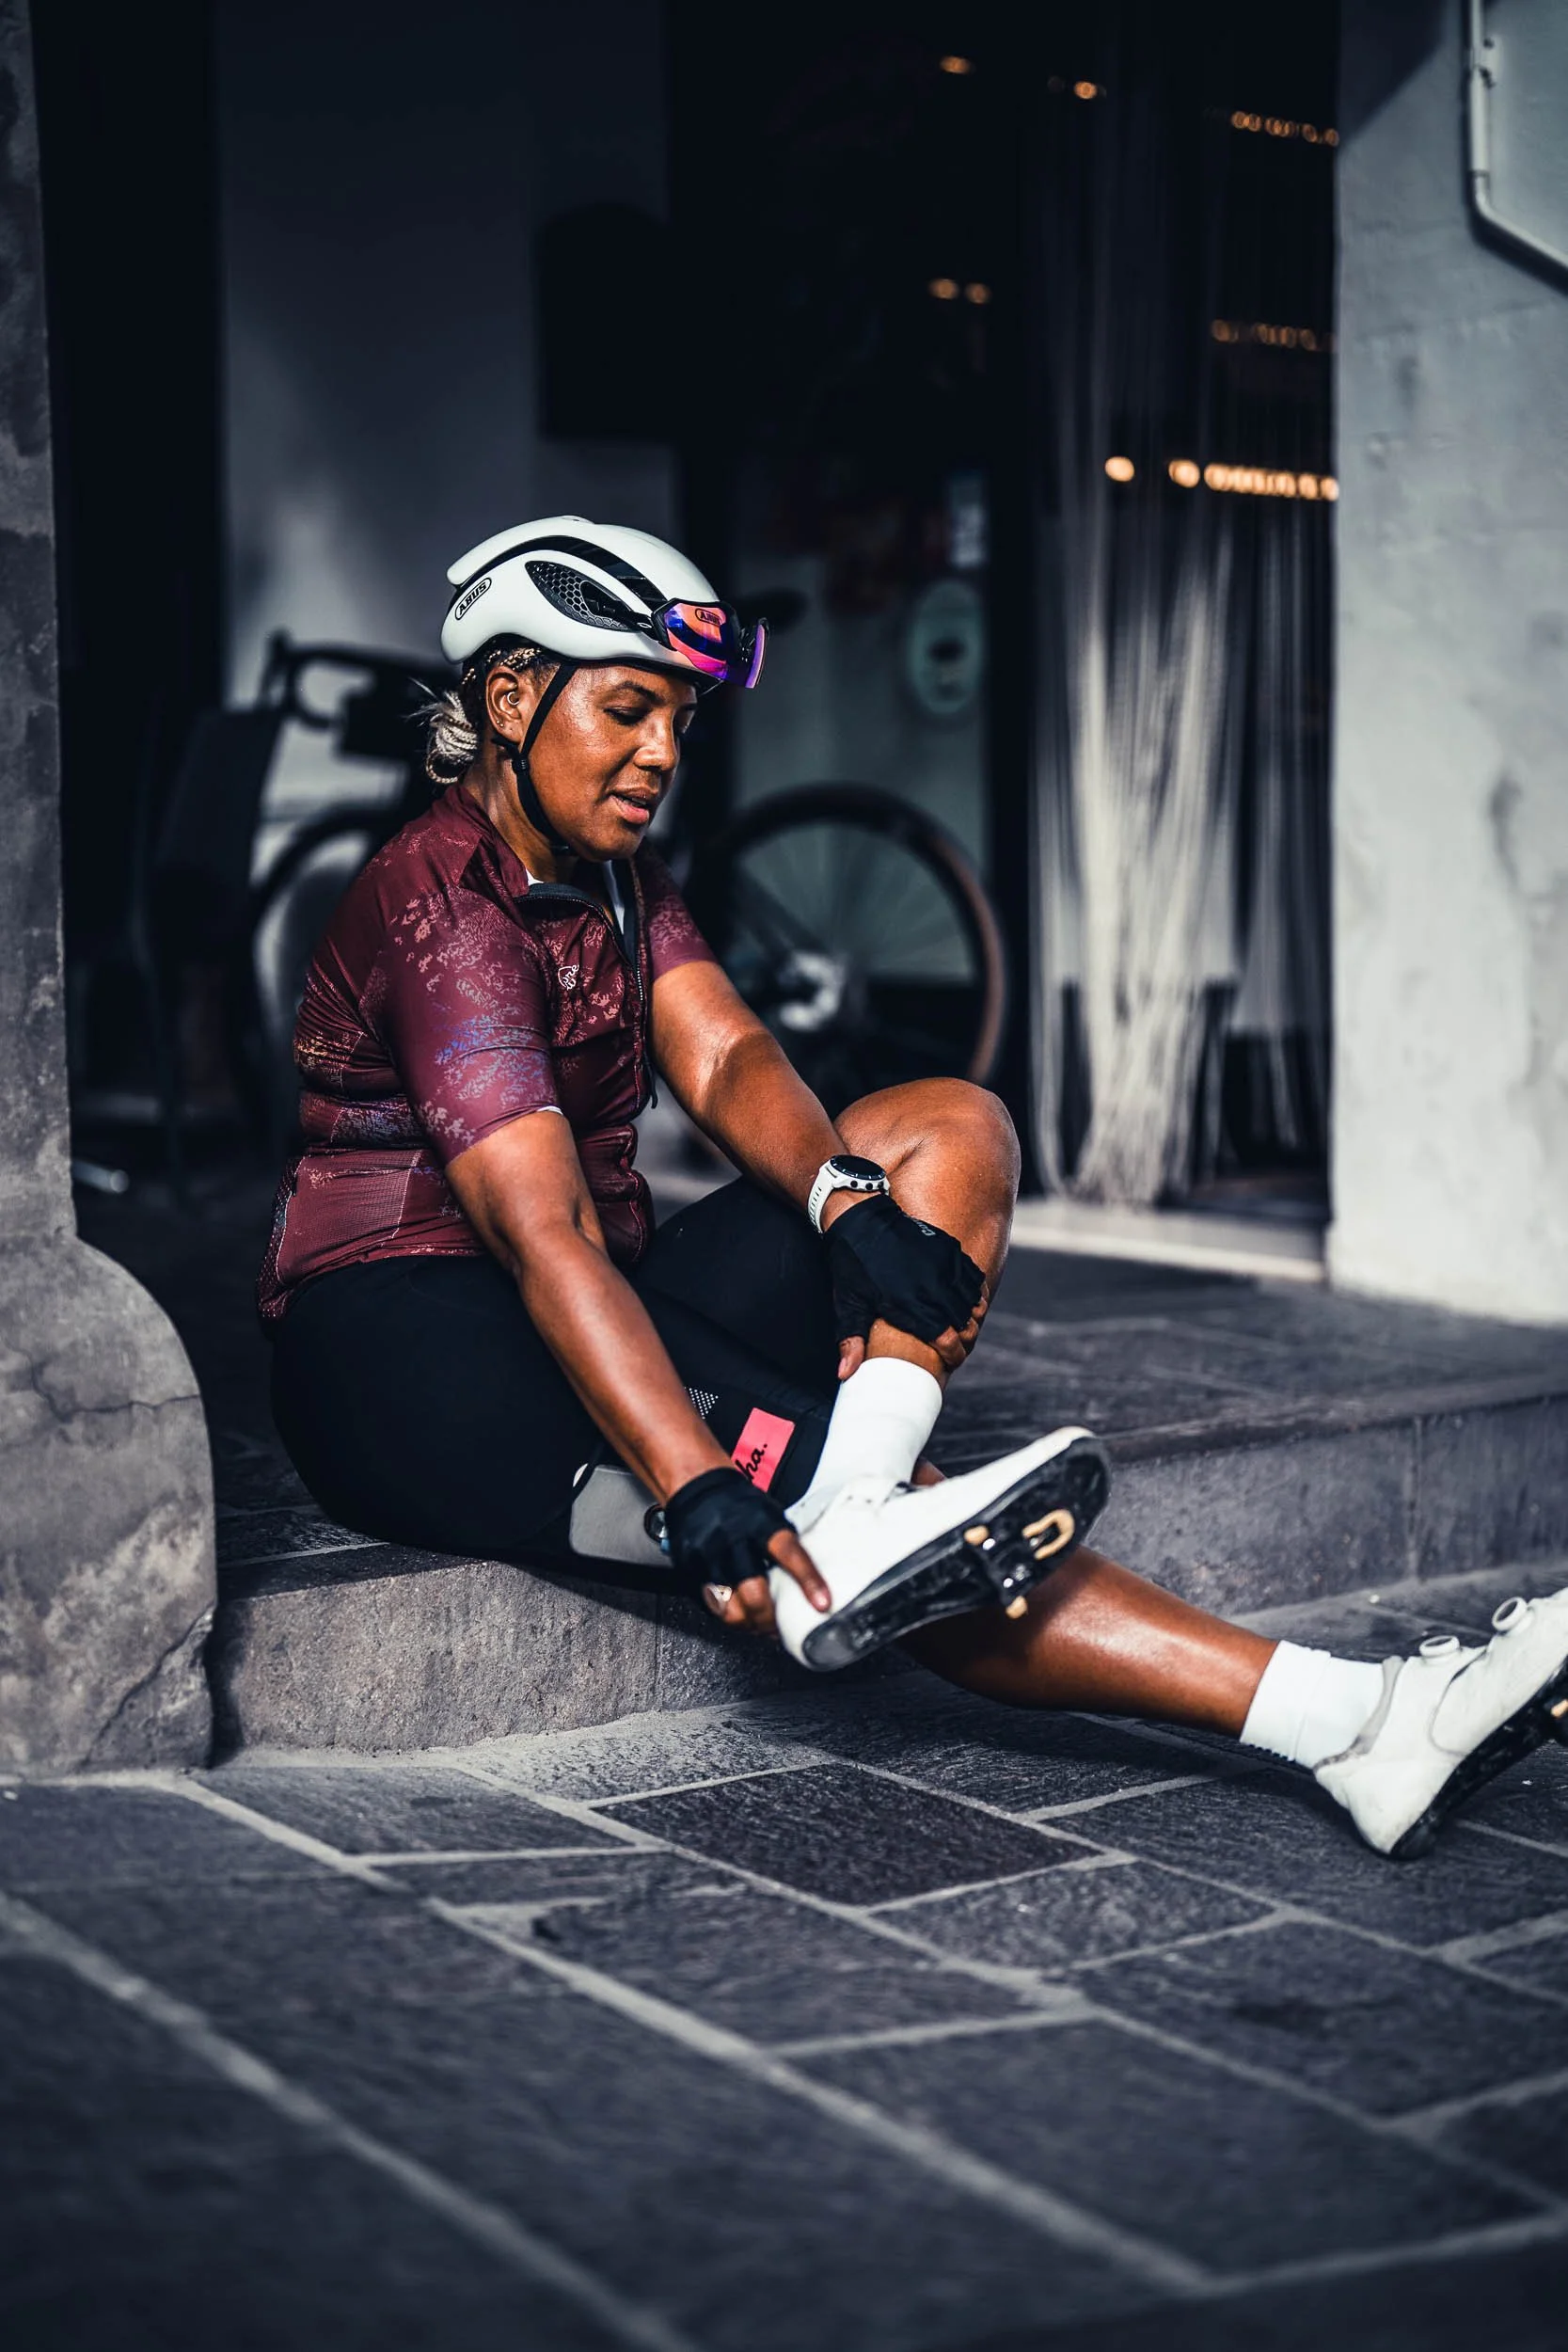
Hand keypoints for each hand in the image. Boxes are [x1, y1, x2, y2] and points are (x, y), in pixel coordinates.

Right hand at [664, 1466, 829, 1638]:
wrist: (696, 1486)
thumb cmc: (739, 1504)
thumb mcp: (769, 1513)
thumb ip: (786, 1545)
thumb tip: (813, 1579)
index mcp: (760, 1522)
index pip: (789, 1553)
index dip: (808, 1581)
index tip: (823, 1604)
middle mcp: (733, 1539)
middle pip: (754, 1592)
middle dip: (770, 1618)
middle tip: (780, 1627)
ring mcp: (709, 1556)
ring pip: (730, 1608)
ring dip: (749, 1624)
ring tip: (760, 1627)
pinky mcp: (692, 1569)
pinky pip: (712, 1607)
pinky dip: (730, 1617)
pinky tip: (741, 1618)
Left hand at [823, 1192, 987, 1374]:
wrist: (861, 1219)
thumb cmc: (852, 1267)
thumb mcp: (848, 1305)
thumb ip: (851, 1342)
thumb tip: (845, 1375)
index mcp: (909, 1305)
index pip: (946, 1340)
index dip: (954, 1355)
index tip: (953, 1360)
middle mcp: (931, 1286)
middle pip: (965, 1323)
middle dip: (965, 1339)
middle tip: (959, 1345)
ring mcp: (943, 1265)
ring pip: (974, 1301)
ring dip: (972, 1316)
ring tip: (963, 1325)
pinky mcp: (949, 1249)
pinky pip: (974, 1276)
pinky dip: (975, 1291)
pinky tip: (967, 1299)